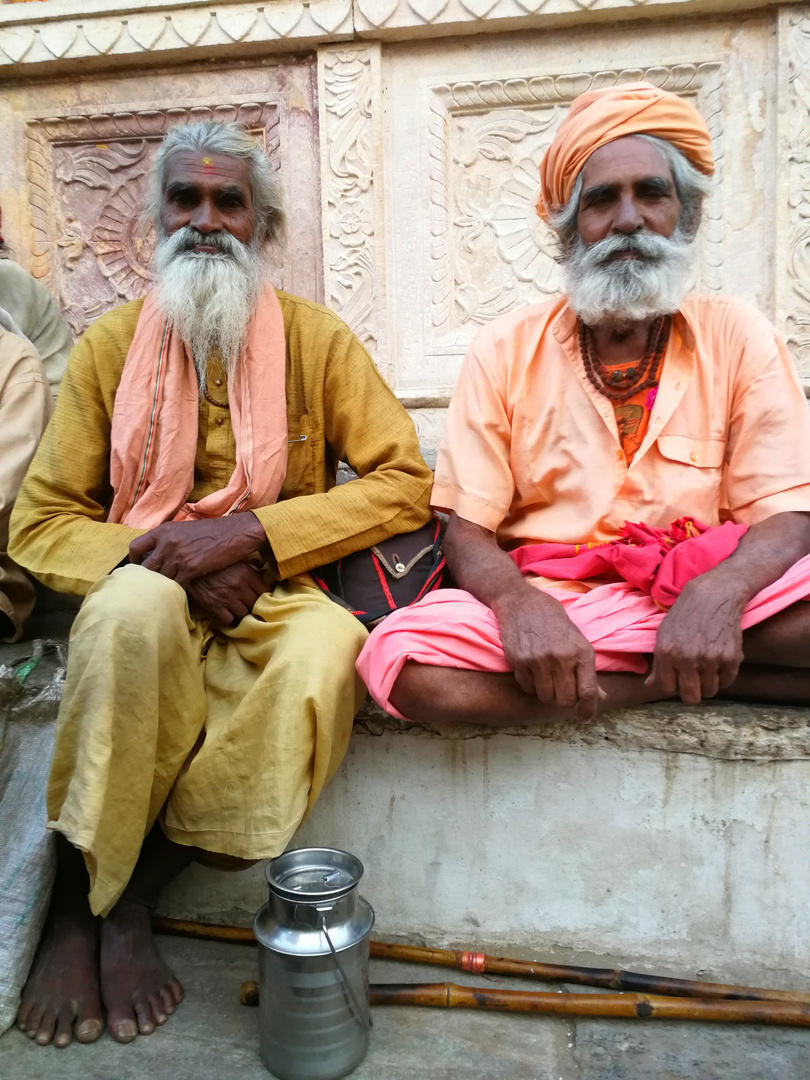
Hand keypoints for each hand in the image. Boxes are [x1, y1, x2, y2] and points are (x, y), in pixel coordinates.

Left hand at [129, 513, 266, 586]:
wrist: (235, 532)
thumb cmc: (213, 530)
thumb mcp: (185, 528)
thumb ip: (170, 538)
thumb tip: (159, 549)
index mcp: (163, 530)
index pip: (136, 547)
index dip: (134, 560)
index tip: (139, 568)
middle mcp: (166, 542)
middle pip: (145, 567)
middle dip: (147, 579)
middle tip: (152, 587)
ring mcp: (177, 556)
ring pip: (160, 579)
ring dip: (162, 588)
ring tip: (164, 594)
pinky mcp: (190, 568)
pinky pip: (176, 585)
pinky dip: (177, 591)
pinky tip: (180, 595)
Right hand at [186, 562, 268, 626]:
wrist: (188, 567)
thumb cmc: (211, 562)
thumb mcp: (232, 559)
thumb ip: (247, 570)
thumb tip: (260, 577)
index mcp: (246, 573)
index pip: (263, 591)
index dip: (261, 596)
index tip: (257, 598)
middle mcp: (239, 586)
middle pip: (255, 604)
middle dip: (251, 606)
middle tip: (246, 606)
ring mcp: (227, 597)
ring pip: (243, 614)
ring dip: (239, 614)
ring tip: (235, 610)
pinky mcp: (214, 606)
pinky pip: (228, 620)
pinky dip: (227, 620)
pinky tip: (225, 614)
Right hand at [494, 587, 600, 718]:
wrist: (522, 603)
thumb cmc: (554, 622)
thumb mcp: (578, 641)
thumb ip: (588, 671)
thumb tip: (601, 698)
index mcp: (581, 652)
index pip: (588, 692)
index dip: (588, 709)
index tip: (585, 716)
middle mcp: (562, 658)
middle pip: (566, 700)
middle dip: (564, 700)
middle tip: (561, 689)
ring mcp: (539, 660)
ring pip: (546, 697)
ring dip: (547, 692)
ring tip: (546, 677)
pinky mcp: (520, 661)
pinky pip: (528, 688)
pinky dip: (531, 684)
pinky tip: (532, 669)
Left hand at [646, 583, 743, 703]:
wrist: (714, 594)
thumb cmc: (685, 614)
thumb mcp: (664, 634)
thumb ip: (658, 662)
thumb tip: (650, 685)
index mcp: (666, 652)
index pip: (667, 688)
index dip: (673, 686)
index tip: (678, 680)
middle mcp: (687, 658)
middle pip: (691, 697)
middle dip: (692, 693)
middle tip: (694, 682)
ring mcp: (710, 659)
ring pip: (710, 691)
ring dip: (709, 684)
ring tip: (707, 667)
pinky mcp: (731, 657)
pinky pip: (727, 682)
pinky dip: (724, 676)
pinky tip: (719, 661)